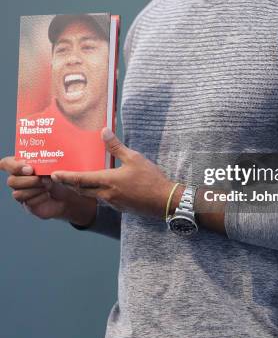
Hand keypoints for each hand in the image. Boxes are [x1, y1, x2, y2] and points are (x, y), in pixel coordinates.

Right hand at [0, 156, 80, 220]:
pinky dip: (40, 197)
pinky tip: (48, 194)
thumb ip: (47, 165)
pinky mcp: (28, 204)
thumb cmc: (58, 176)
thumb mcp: (54, 167)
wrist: (66, 194)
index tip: (30, 169)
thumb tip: (44, 170)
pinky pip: (28, 203)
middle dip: (29, 180)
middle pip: (11, 181)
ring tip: (48, 185)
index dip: (14, 166)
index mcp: (21, 165)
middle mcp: (18, 179)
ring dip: (35, 189)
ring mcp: (21, 193)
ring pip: (17, 194)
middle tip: (44, 178)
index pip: (6, 163)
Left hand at [51, 128, 176, 218]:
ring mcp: (112, 202)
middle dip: (70, 183)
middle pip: (81, 190)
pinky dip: (95, 191)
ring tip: (76, 179)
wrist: (164, 201)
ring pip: (91, 195)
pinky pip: (102, 198)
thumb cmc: (150, 178)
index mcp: (108, 181)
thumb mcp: (134, 158)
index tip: (54, 175)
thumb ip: (116, 146)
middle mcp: (106, 194)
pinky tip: (99, 185)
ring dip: (82, 188)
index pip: (80, 179)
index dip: (66, 177)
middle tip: (59, 178)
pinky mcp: (119, 206)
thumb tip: (104, 131)